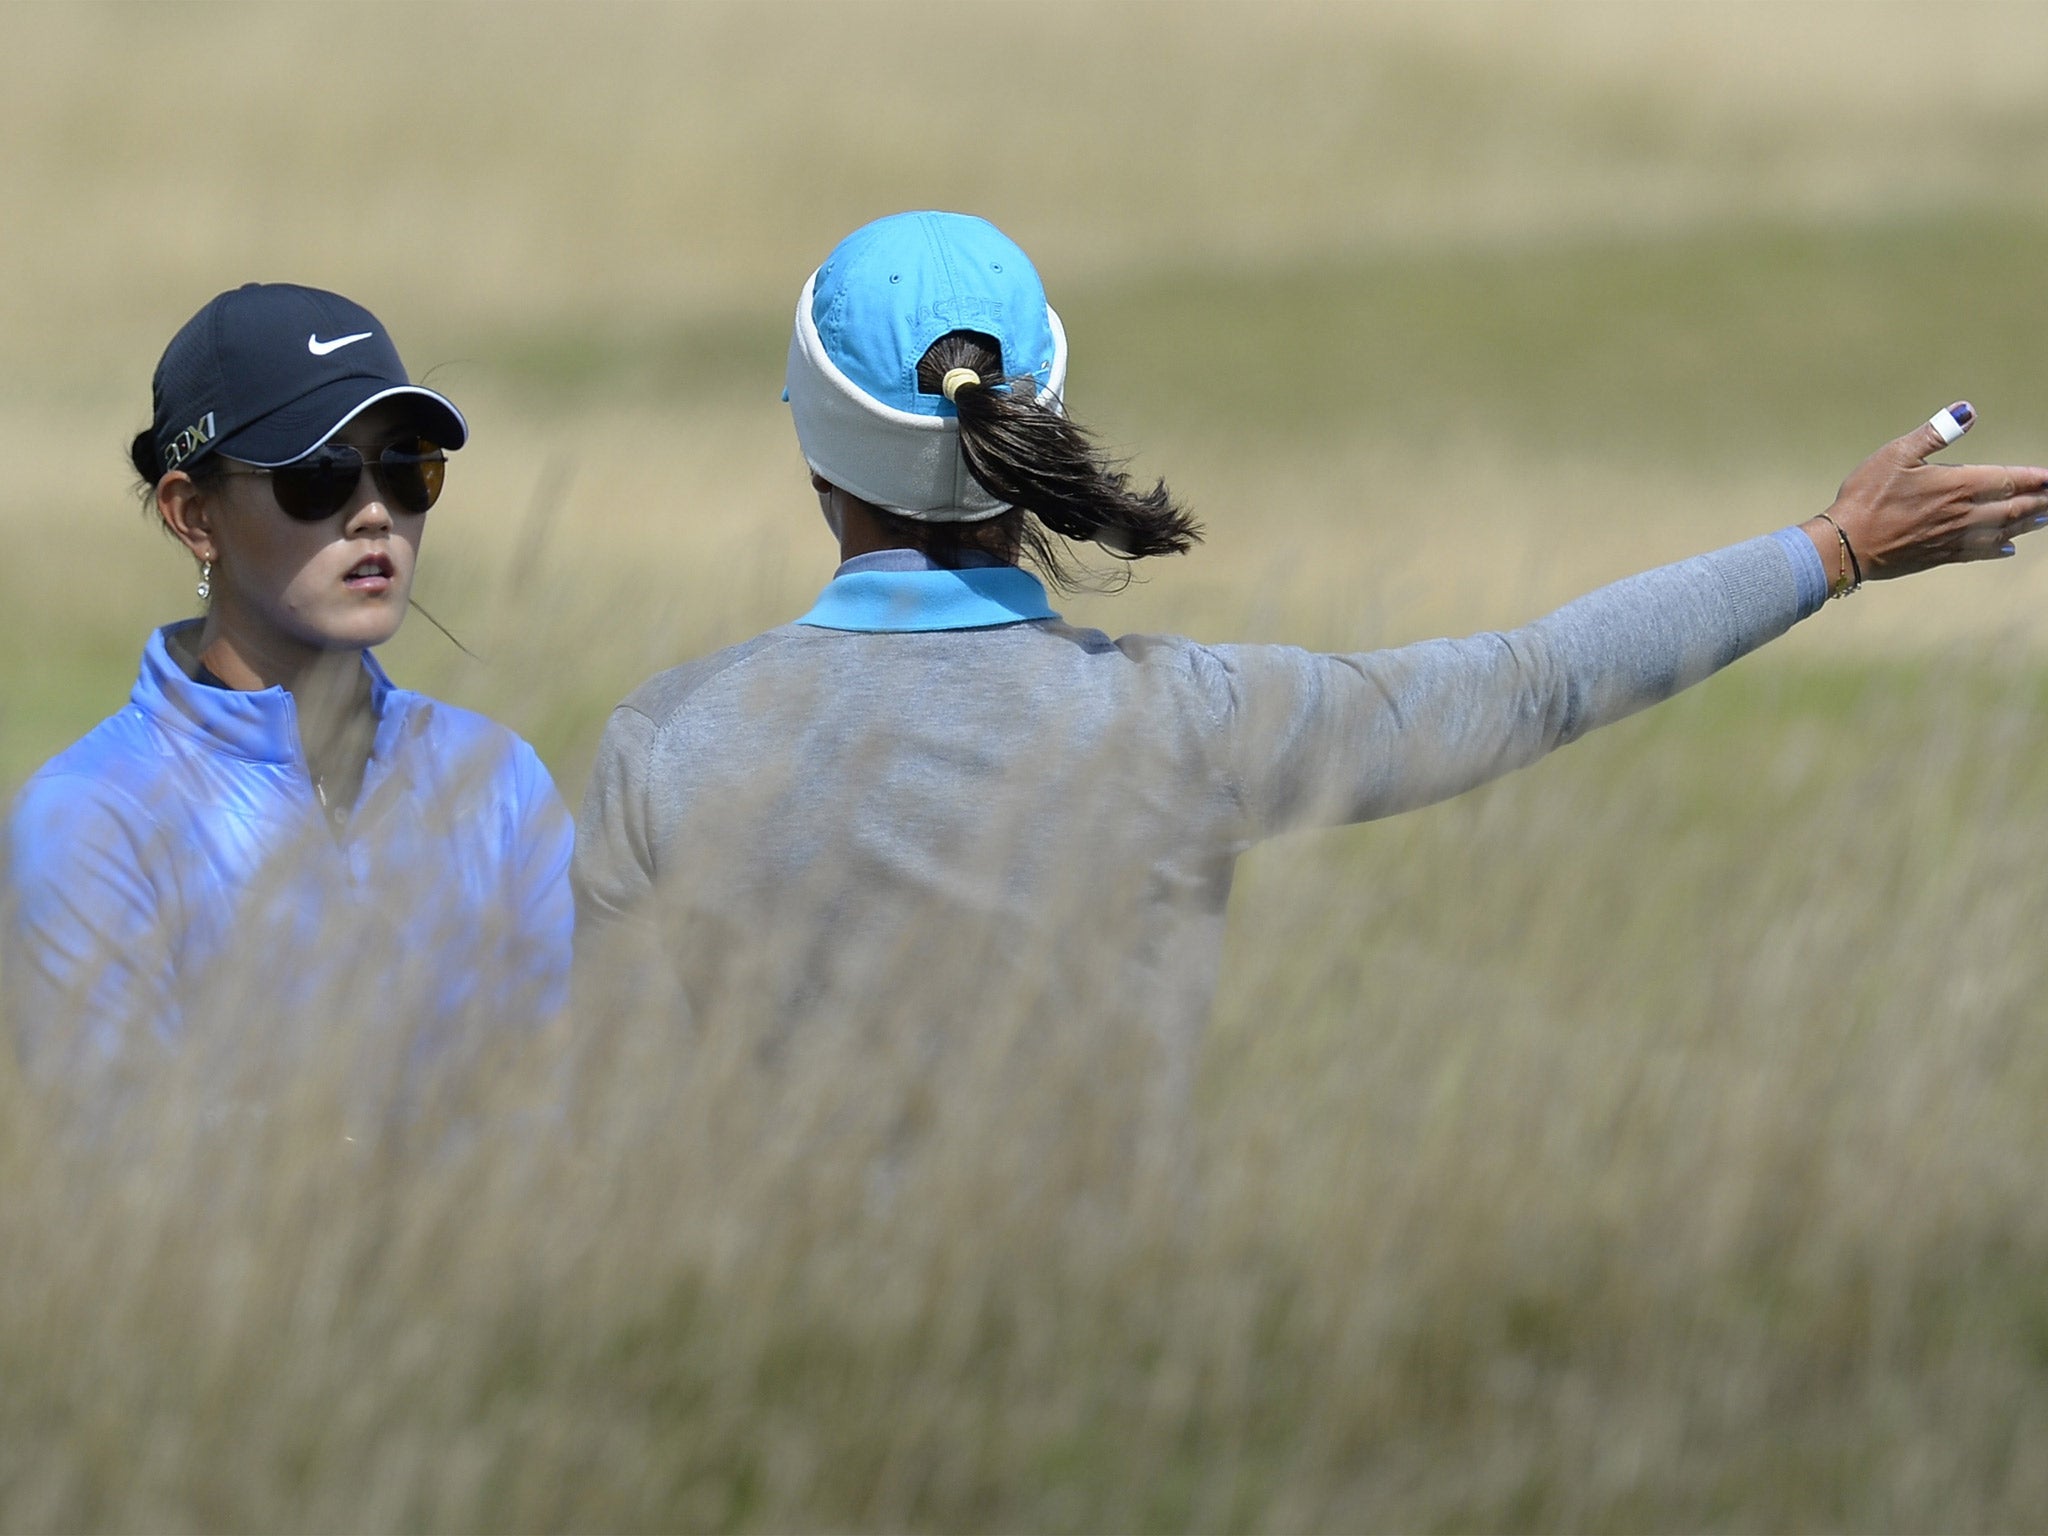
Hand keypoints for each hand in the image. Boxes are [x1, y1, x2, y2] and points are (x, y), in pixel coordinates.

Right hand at [1807, 403, 2047, 583]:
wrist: (1848, 545)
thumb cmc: (1867, 496)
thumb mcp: (1897, 454)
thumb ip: (1936, 433)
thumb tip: (1967, 410)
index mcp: (1957, 485)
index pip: (2007, 480)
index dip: (2033, 478)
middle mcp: (1963, 513)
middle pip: (2013, 507)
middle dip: (2039, 501)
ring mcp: (1953, 537)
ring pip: (2002, 530)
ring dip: (2027, 524)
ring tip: (2045, 518)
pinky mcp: (1939, 555)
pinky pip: (1979, 552)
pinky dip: (1998, 549)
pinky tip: (2008, 549)